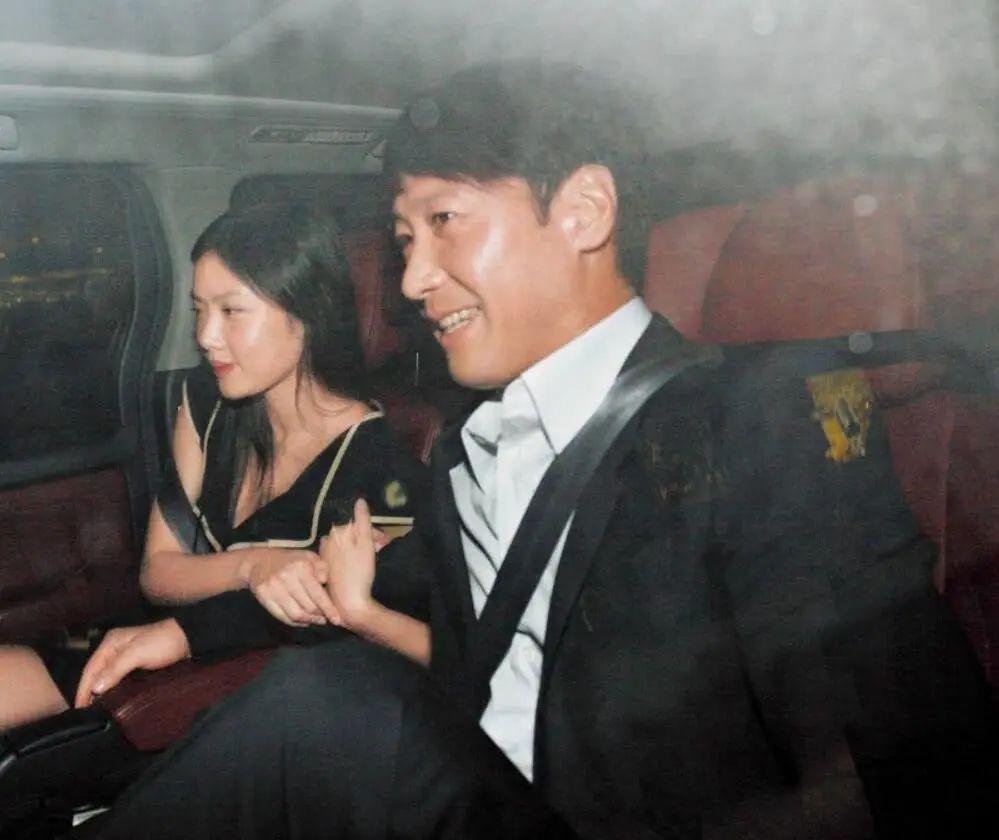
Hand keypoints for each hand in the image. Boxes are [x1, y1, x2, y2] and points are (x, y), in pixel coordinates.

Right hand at [75, 618, 189, 707]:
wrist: (189, 640)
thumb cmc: (163, 643)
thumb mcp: (137, 654)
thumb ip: (115, 669)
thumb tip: (94, 689)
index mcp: (111, 643)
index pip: (90, 668)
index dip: (83, 689)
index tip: (78, 708)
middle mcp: (115, 648)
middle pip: (96, 673)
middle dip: (89, 691)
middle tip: (85, 714)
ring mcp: (126, 656)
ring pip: (106, 677)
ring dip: (100, 692)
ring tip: (95, 711)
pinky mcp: (137, 665)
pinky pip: (118, 679)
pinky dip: (112, 690)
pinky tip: (111, 701)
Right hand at [240, 548, 338, 626]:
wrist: (260, 561)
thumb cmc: (291, 560)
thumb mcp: (309, 557)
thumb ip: (321, 567)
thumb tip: (325, 581)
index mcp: (301, 567)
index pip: (317, 594)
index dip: (328, 609)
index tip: (336, 619)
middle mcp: (287, 577)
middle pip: (308, 606)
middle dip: (320, 615)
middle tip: (326, 618)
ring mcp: (273, 588)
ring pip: (295, 614)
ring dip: (308, 620)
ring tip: (316, 620)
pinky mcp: (264, 597)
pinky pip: (282, 616)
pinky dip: (294, 622)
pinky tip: (302, 620)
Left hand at [320, 498, 377, 630]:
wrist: (349, 602)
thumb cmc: (360, 571)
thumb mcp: (365, 543)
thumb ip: (362, 520)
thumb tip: (360, 500)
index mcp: (336, 533)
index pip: (358, 524)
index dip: (374, 532)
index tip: (385, 542)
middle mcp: (327, 542)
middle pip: (352, 534)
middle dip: (368, 539)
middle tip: (381, 550)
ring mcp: (325, 556)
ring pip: (347, 545)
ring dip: (361, 548)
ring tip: (373, 558)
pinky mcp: (327, 569)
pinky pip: (342, 556)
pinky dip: (352, 557)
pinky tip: (361, 567)